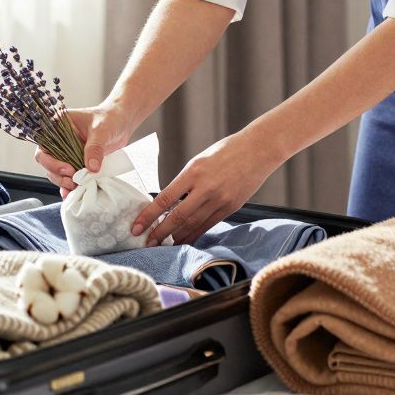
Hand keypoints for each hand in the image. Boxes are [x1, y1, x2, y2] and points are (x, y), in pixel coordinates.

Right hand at [34, 103, 136, 197]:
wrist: (122, 122)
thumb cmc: (109, 118)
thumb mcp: (101, 130)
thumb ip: (95, 148)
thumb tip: (91, 168)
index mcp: (58, 126)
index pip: (44, 145)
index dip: (51, 161)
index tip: (68, 169)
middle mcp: (59, 140)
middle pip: (47, 162)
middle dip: (58, 174)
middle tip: (73, 180)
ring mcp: (67, 152)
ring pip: (56, 171)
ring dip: (64, 182)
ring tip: (77, 187)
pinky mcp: (76, 162)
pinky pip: (68, 176)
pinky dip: (70, 186)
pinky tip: (74, 193)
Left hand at [131, 127, 284, 244]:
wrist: (258, 150)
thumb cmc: (225, 151)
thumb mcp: (199, 161)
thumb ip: (185, 182)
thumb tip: (168, 202)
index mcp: (193, 172)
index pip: (165, 199)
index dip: (149, 216)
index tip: (137, 227)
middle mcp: (206, 188)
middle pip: (178, 217)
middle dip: (160, 232)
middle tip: (147, 243)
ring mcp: (220, 199)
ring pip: (193, 224)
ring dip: (176, 237)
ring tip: (163, 245)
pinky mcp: (231, 207)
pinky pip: (209, 225)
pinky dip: (195, 234)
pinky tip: (185, 240)